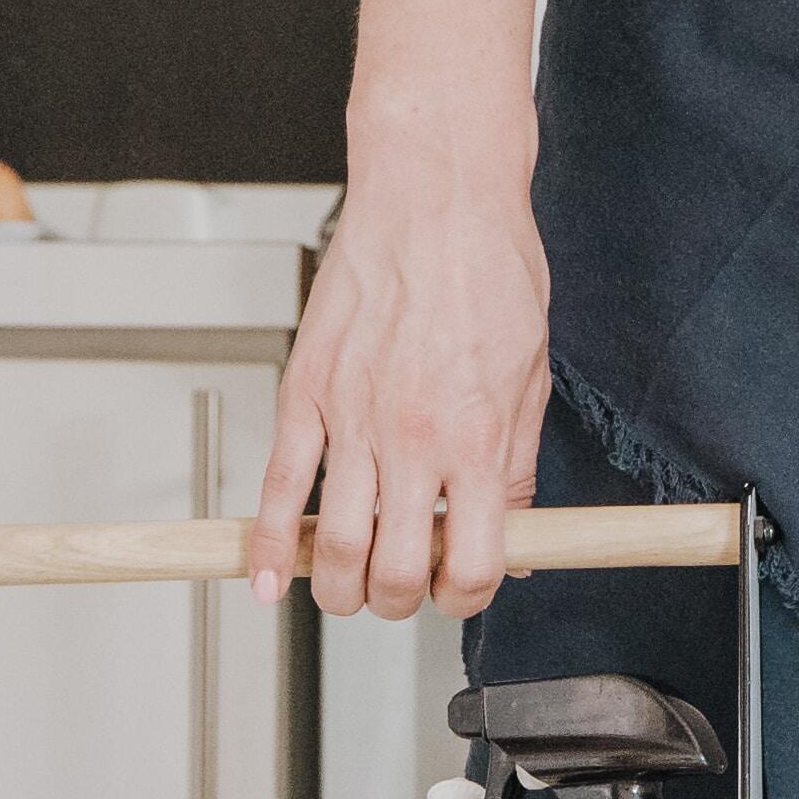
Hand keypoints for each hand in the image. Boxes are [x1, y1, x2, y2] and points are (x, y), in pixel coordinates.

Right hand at [265, 0, 554, 620]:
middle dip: (402, 602)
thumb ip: (518, 464)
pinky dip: (266, 545)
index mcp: (478, 440)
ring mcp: (353, 422)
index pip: (474, 566)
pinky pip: (277, 488)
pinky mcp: (306, 394)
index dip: (470, 596)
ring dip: (340, 588)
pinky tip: (267, 580)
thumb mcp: (532, 375)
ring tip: (349, 586)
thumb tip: (518, 530)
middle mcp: (414, 441)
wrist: (434, 195)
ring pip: (334, 547)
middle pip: (397, 574)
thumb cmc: (488, 268)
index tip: (464, 588)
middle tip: (406, 590)